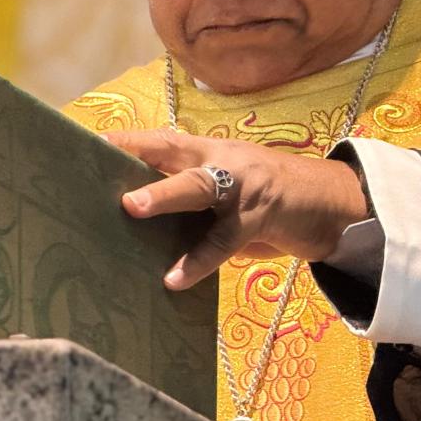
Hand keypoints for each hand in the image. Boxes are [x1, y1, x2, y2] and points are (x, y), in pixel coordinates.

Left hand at [105, 130, 368, 290]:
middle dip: (137, 154)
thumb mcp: (229, 194)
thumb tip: (141, 225)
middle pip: (174, 153)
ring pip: (200, 187)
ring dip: (166, 195)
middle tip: (99, 163)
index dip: (125, 141)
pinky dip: (198, 260)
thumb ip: (193, 204)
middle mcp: (223, 160)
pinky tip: (174, 279)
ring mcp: (244, 185)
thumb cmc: (270, 201)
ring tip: (132, 208)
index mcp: (211, 152)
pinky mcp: (262, 215)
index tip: (85, 141)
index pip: (160, 142)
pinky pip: (225, 239)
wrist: (335, 203)